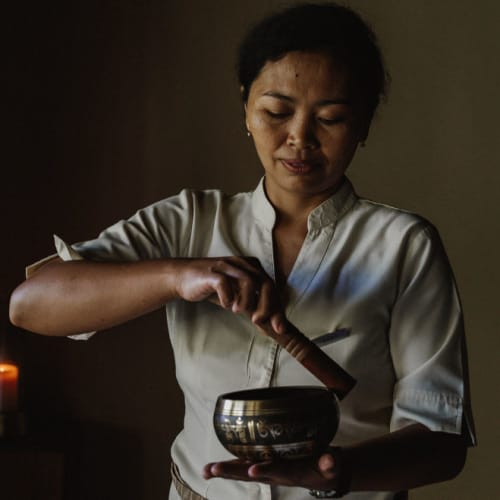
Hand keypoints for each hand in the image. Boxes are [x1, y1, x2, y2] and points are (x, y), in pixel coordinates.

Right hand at [173, 257, 287, 334]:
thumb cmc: (212, 287)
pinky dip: (228, 297)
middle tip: (259, 322)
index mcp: (252, 268)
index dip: (278, 308)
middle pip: (265, 283)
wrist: (183, 277)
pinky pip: (224, 283)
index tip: (279, 328)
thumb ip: (253, 306)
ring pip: (249, 281)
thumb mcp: (236, 296)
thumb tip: (271, 326)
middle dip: (267, 307)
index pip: (272, 287)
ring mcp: (228, 266)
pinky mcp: (212, 273)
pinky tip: (225, 305)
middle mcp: (243, 264)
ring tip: (238, 311)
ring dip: (247, 301)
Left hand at [203, 450, 338, 489]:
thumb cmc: (325, 467)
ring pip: (244, 471)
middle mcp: (275, 474)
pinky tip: (212, 468)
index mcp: (292, 473)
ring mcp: (268, 471)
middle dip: (232, 471)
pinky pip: (244, 466)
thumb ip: (330, 463)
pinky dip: (229, 466)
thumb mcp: (331, 467)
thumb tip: (331, 459)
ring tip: (206, 471)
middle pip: (252, 474)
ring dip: (225, 470)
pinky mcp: (264, 466)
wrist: (321, 475)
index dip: (265, 470)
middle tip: (213, 469)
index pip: (277, 472)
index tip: (252, 469)